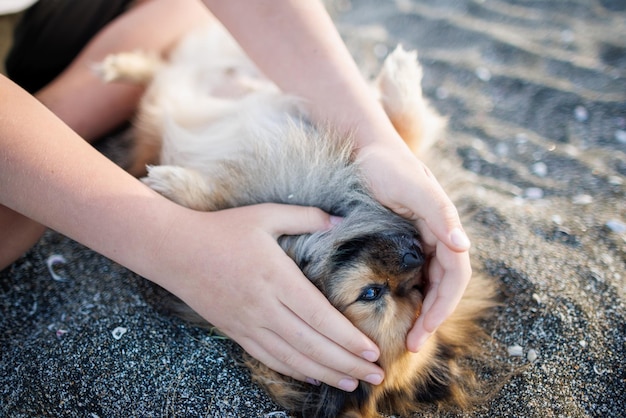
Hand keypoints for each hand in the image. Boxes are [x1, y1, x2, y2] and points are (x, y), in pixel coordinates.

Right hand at [152, 203, 383, 390]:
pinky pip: (270, 357)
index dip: (348, 338)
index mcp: (276, 277)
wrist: (174, 251)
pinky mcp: (236, 332)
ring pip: (293, 357)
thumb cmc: (222, 229)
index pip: (320, 316)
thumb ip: (306, 217)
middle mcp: (264, 307)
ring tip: (353, 383)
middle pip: (312, 344)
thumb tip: (342, 221)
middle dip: (348, 363)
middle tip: (376, 375)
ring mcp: (248, 324)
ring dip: (326, 373)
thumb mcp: (265, 215)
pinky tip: (315, 376)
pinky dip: (295, 371)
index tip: (373, 350)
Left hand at [355, 142, 471, 351]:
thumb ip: (439, 213)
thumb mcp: (413, 186)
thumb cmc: (388, 165)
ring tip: (406, 336)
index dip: (442, 306)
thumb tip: (462, 245)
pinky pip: (412, 273)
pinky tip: (396, 309)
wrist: (366, 149)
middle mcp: (437, 236)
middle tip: (411, 344)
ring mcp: (420, 239)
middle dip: (431, 316)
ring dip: (422, 310)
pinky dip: (409, 294)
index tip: (423, 331)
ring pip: (429, 283)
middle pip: (443, 286)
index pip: (454, 277)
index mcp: (444, 227)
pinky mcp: (402, 240)